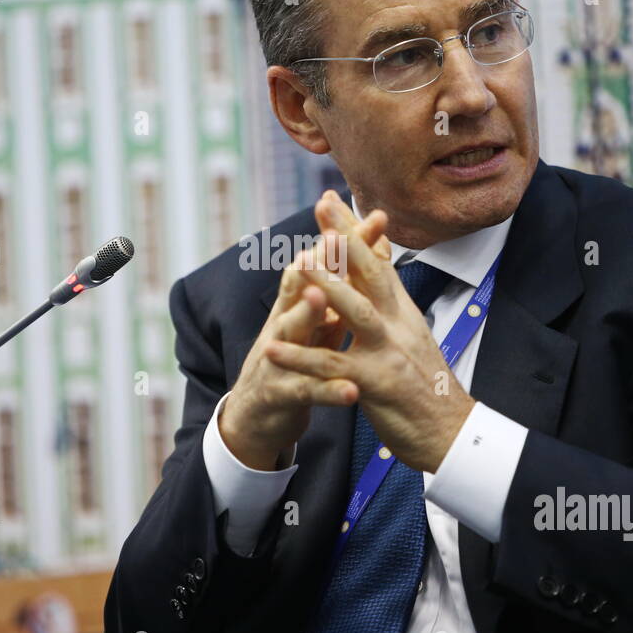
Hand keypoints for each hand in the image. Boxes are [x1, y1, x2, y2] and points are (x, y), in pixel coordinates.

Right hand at [219, 193, 388, 470]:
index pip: (323, 264)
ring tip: (323, 298)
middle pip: (299, 286)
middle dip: (318, 262)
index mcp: (299, 304)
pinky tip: (351, 391)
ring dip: (306, 313)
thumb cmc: (292, 361)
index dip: (346, 240)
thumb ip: (334, 289)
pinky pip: (304, 390)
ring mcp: (276, 356)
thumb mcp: (314, 323)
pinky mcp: (278, 394)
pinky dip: (327, 390)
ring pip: (290, 331)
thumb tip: (356, 248)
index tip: (376, 217)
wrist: (255, 416)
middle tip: (335, 237)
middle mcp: (283, 322)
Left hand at [262, 219, 475, 473]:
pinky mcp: (375, 384)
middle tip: (321, 207)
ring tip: (299, 264)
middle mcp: (398, 324)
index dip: (354, 230)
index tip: (331, 199)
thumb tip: (380, 262)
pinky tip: (273, 347)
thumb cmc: (426, 386)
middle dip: (345, 238)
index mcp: (402, 312)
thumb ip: (391, 300)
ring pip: (357, 312)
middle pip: (372, 273)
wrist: (452, 433)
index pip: (378, 261)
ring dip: (328, 287)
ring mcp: (388, 353)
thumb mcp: (410, 334)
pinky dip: (301, 356)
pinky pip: (332, 367)